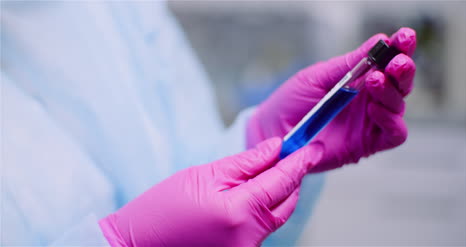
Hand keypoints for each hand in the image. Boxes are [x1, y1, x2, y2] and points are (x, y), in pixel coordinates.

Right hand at [99, 138, 322, 246]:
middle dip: (291, 178)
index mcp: (239, 213)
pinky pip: (261, 228)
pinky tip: (252, 193)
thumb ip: (244, 163)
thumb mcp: (202, 176)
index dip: (299, 162)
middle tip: (291, 155)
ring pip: (275, 216)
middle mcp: (249, 238)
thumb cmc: (161, 210)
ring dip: (277, 193)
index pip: (281, 182)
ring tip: (268, 171)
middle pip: (286, 203)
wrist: (137, 245)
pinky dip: (263, 208)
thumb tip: (274, 148)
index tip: (312, 147)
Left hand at [247, 27, 416, 172]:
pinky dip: (390, 120)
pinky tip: (374, 109)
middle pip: (400, 84)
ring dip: (392, 92)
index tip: (404, 37)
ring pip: (398, 106)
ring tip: (375, 80)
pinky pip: (393, 134)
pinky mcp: (367, 144)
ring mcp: (370, 122)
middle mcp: (369, 99)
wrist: (272, 132)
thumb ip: (347, 64)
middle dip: (403, 69)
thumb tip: (378, 41)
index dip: (399, 49)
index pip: (387, 62)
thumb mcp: (316, 77)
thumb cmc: (292, 102)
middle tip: (397, 61)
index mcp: (359, 79)